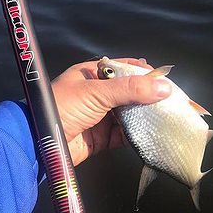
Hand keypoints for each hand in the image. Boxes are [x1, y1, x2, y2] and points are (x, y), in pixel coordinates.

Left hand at [51, 57, 171, 165]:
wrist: (40, 143)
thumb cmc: (62, 108)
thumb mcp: (97, 92)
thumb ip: (130, 89)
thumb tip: (163, 87)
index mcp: (92, 74)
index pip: (123, 69)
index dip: (144, 73)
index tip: (165, 80)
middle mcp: (97, 94)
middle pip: (129, 93)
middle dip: (148, 97)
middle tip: (171, 102)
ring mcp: (99, 116)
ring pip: (129, 114)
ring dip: (145, 116)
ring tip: (166, 118)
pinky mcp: (101, 137)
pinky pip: (124, 134)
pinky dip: (137, 135)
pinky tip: (151, 134)